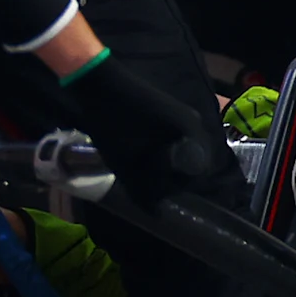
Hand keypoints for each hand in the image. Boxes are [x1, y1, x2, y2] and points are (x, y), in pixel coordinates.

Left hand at [58, 49, 243, 204]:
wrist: (100, 83)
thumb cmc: (113, 123)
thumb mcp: (125, 161)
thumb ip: (143, 189)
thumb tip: (156, 213)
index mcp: (189, 134)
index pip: (195, 172)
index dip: (175, 185)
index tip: (153, 189)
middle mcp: (195, 124)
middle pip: (191, 161)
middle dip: (170, 174)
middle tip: (143, 179)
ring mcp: (186, 115)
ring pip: (183, 151)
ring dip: (164, 162)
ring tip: (138, 165)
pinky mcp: (175, 111)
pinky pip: (177, 139)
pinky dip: (163, 150)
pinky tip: (140, 150)